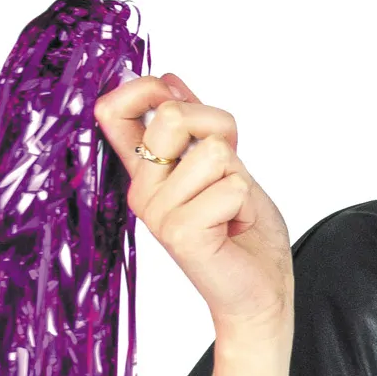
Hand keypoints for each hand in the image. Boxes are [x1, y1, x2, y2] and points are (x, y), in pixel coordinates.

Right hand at [94, 73, 293, 332]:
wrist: (262, 293)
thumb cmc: (245, 236)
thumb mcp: (224, 167)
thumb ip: (196, 130)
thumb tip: (171, 82)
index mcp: (147, 172)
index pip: (114, 111)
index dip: (145, 89)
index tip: (175, 98)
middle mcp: (143, 190)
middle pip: (173, 116)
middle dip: (219, 131)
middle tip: (229, 173)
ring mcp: (156, 212)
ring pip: (211, 152)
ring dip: (237, 177)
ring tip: (230, 210)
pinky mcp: (179, 232)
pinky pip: (229, 186)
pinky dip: (244, 203)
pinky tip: (232, 228)